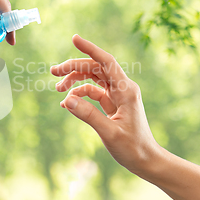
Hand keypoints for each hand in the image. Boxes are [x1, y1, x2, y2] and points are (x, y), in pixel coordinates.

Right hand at [50, 34, 160, 173]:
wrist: (147, 161)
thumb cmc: (133, 148)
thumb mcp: (109, 133)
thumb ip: (88, 115)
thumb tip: (66, 100)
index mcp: (125, 90)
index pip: (106, 62)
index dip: (90, 48)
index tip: (74, 38)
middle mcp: (122, 88)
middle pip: (95, 68)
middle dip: (74, 67)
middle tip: (53, 72)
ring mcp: (117, 95)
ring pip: (92, 79)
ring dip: (75, 81)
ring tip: (58, 89)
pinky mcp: (113, 104)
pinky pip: (92, 93)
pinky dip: (79, 95)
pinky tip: (67, 104)